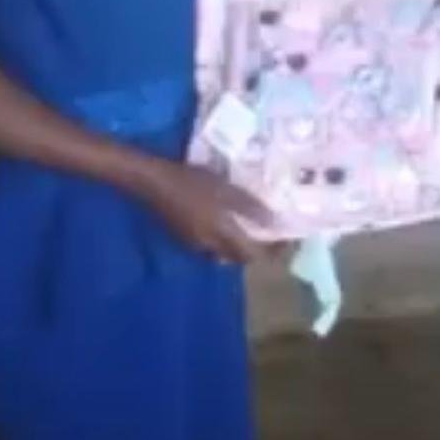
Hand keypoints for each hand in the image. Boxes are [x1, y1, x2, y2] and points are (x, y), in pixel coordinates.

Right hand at [137, 160, 273, 263]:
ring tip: (253, 229)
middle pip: (240, 258)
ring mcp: (195, 245)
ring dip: (241, 247)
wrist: (153, 181)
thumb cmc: (191, 181)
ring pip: (225, 254)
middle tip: (272, 235)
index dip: (272, 251)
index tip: (286, 241)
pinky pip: (212, 247)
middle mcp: (209, 246)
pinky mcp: (185, 239)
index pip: (254, 255)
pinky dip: (225, 241)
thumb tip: (273, 221)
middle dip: (258, 251)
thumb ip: (248, 206)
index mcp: (221, 234)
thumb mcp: (225, 188)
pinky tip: (227, 224)